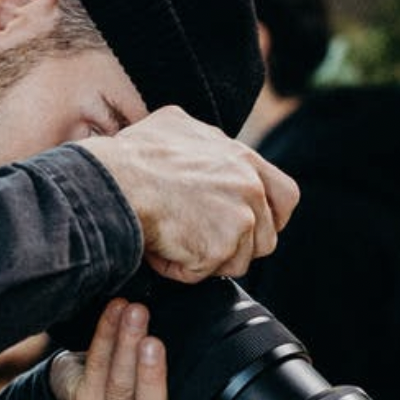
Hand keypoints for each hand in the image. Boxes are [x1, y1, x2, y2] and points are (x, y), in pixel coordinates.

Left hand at [49, 298, 204, 399]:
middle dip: (150, 377)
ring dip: (126, 344)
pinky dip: (106, 333)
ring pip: (119, 388)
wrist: (90, 386)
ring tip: (136, 313)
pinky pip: (95, 366)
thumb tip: (226, 336)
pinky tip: (116, 310)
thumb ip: (194, 381)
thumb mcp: (178, 390)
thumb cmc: (146, 386)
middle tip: (153, 343)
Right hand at [80, 107, 299, 281]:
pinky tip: (162, 248)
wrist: (114, 183)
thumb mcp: (174, 125)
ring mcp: (240, 217)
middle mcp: (249, 186)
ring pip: (238, 261)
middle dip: (238, 247)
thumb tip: (196, 144)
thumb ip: (201, 141)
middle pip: (267, 237)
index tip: (249, 226)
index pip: (285, 196)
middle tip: (204, 242)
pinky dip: (182, 269)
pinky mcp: (221, 246)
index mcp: (243, 158)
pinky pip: (206, 273)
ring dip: (208, 260)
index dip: (270, 218)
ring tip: (175, 240)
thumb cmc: (133, 156)